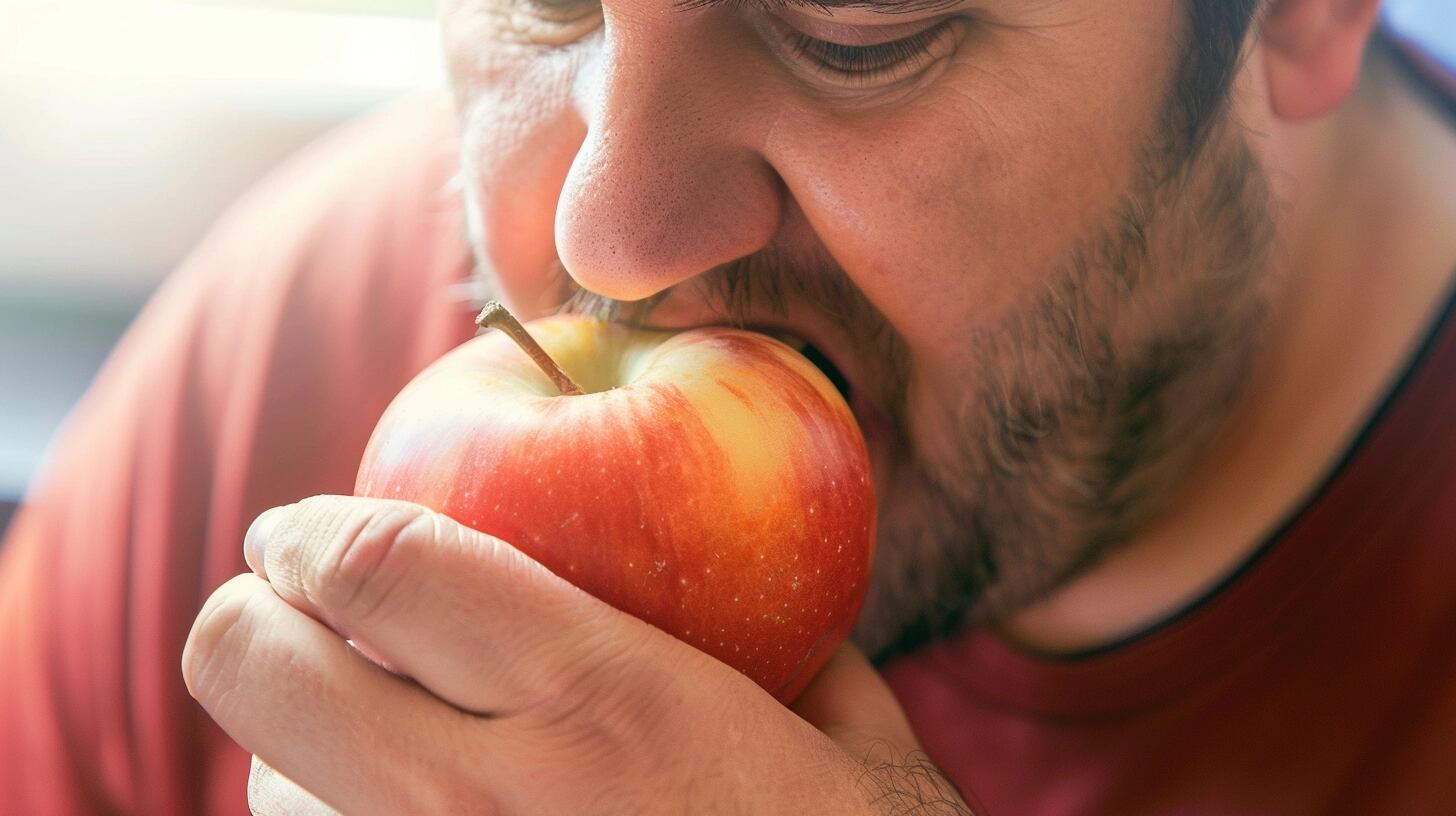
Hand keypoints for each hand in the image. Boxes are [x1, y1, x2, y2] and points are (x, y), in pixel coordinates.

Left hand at [182, 495, 973, 814]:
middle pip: (249, 665)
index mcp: (599, 701)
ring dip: (302, 747)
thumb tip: (755, 601)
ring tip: (380, 743)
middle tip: (302, 608)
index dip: (314, 526)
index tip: (304, 529)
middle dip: (253, 614)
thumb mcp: (859, 746)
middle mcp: (476, 803)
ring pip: (261, 791)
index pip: (378, 564)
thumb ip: (792, 652)